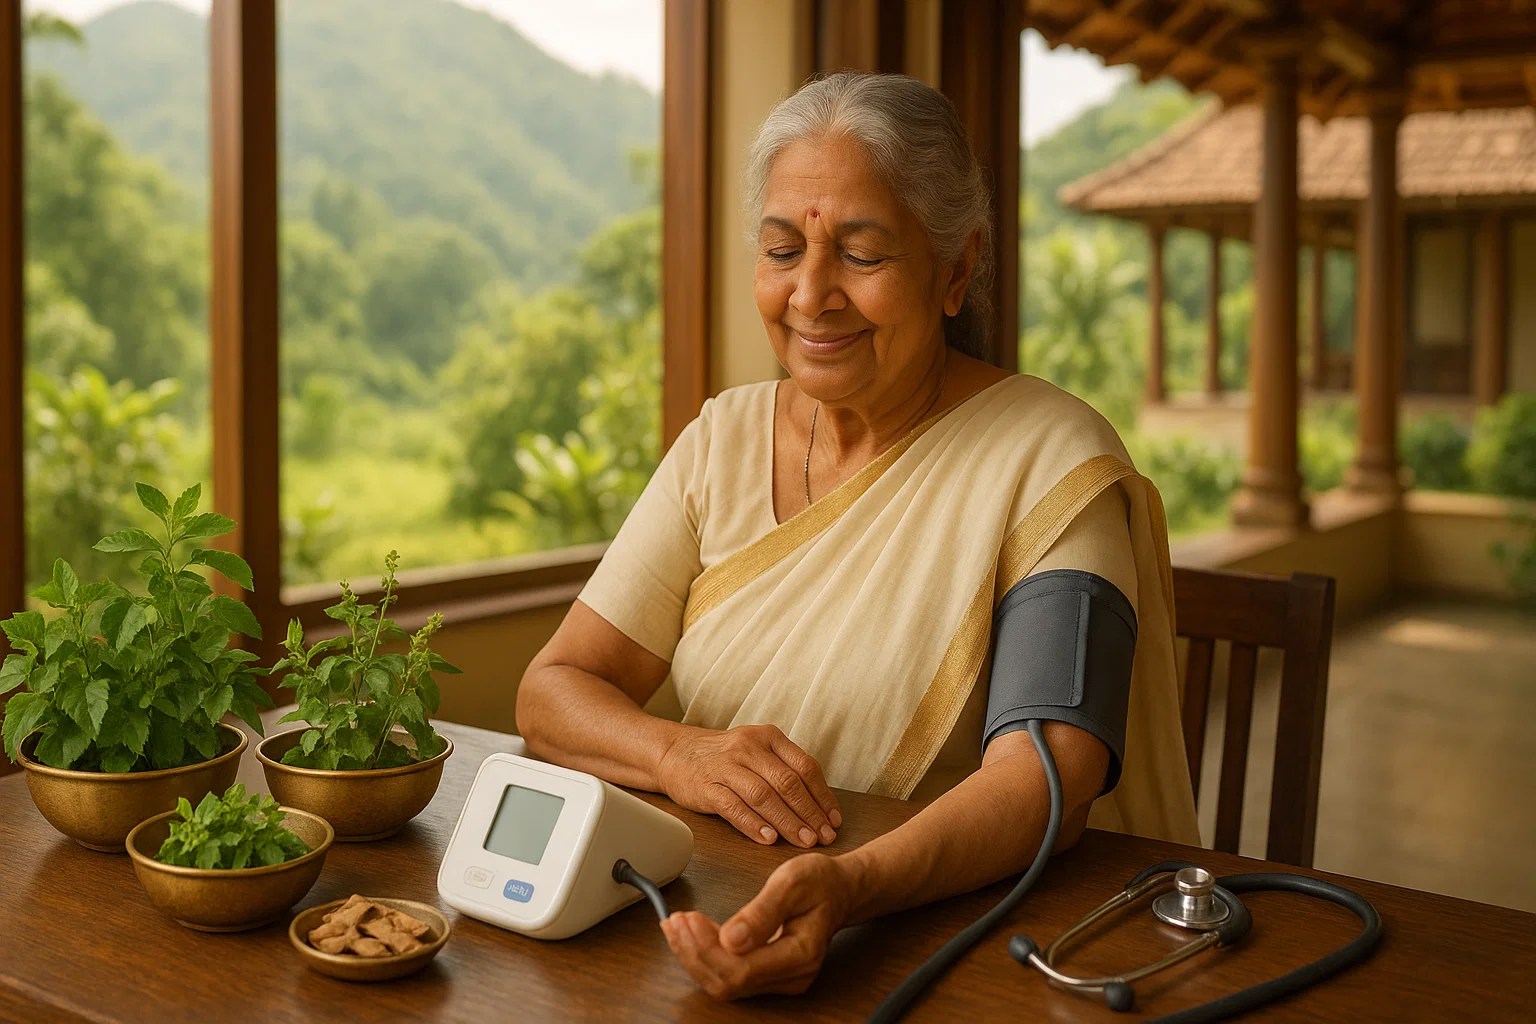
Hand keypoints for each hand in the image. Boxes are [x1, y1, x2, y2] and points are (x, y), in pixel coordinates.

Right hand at [657, 724, 841, 847]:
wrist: (676, 752)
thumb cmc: (725, 757)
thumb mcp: (758, 750)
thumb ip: (785, 769)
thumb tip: (820, 806)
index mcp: (769, 737)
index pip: (805, 766)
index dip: (823, 795)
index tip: (834, 819)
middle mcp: (749, 747)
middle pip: (787, 782)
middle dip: (810, 813)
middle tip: (823, 836)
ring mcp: (727, 766)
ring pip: (764, 796)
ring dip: (787, 822)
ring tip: (803, 840)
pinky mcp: (707, 786)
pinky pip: (734, 807)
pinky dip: (753, 824)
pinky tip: (768, 838)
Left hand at [662, 852, 854, 998]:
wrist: (840, 890)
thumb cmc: (820, 882)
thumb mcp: (792, 881)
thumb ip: (762, 912)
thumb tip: (730, 939)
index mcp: (801, 954)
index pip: (741, 970)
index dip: (707, 949)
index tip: (688, 919)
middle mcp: (792, 976)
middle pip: (728, 983)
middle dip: (694, 954)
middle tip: (674, 921)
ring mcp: (781, 980)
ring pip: (724, 984)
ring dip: (694, 957)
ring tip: (676, 927)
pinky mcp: (769, 975)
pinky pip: (730, 976)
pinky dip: (705, 957)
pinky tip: (690, 936)